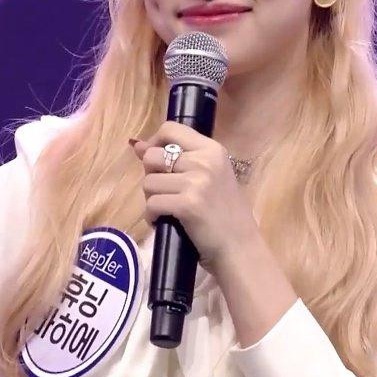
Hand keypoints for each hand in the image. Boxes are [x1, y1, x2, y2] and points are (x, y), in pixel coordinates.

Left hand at [131, 121, 261, 274]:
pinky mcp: (187, 205)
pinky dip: (152, 217)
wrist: (239, 247)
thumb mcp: (210, 177)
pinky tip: (164, 222)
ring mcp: (196, 182)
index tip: (156, 162)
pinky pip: (151, 204)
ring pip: (148, 182)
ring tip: (167, 209)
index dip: (154, 143)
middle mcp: (204, 160)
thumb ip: (179, 159)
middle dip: (151, 175)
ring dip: (151, 198)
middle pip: (152, 156)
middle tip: (165, 191)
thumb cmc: (225, 213)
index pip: (170, 129)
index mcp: (212, 149)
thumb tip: (137, 145)